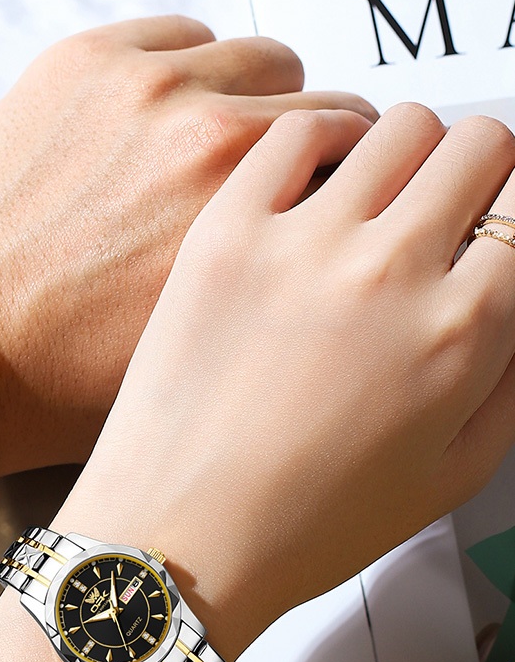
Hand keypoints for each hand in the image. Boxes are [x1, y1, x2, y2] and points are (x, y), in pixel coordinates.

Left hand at [0, 16, 376, 475]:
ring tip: (213, 147)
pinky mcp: (80, 63)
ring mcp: (140, 87)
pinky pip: (178, 35)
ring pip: (254, 57)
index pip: (354, 158)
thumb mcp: (186, 356)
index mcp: (243, 217)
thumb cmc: (56, 376)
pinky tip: (162, 114)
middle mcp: (206, 135)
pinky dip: (186, 67)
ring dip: (252, 97)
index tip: (331, 196)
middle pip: (316, 102)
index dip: (346, 184)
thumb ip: (256, 285)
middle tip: (271, 181)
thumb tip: (294, 247)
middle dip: (306, 144)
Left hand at [55, 103, 514, 661]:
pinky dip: (321, 137)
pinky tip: (315, 178)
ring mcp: (298, 244)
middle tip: (442, 209)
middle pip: (476, 143)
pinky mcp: (220, 236)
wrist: (179, 536)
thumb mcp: (453, 473)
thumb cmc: (301, 524)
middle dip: (474, 171)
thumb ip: (510, 371)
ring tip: (375, 200)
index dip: (512, 212)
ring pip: (394, 125)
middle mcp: (388, 270)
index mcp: (460, 329)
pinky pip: (293, 133)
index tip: (491, 227)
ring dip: (404, 151)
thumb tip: (512, 292)